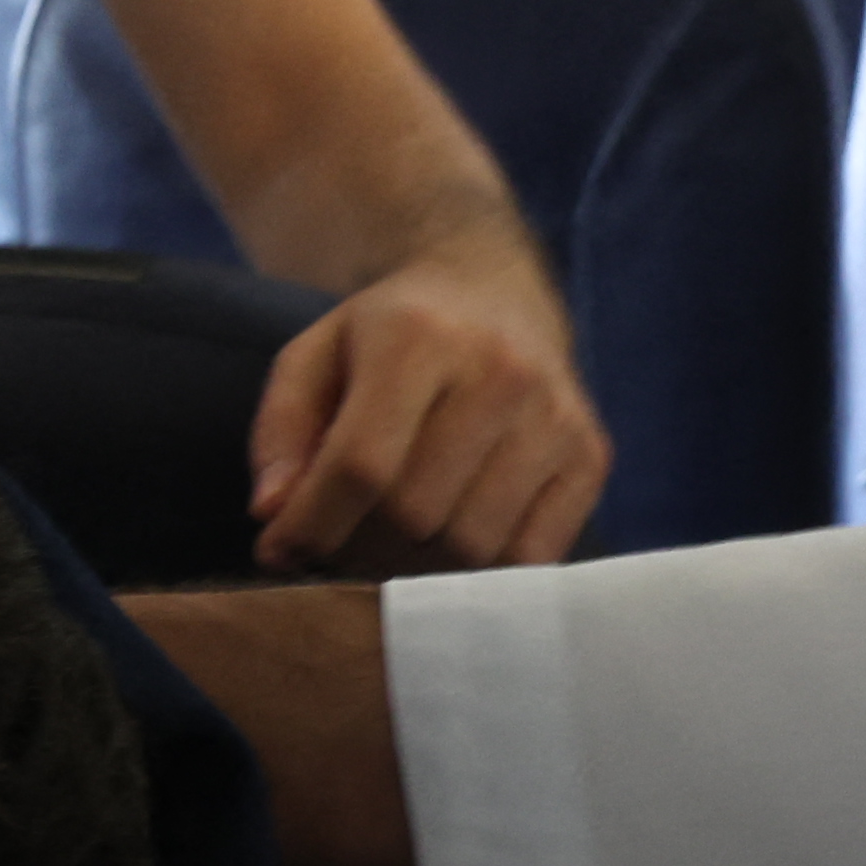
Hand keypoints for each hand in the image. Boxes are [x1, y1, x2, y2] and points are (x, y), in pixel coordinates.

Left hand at [245, 251, 605, 571]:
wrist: (493, 293)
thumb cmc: (388, 337)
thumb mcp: (313, 356)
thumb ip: (281, 433)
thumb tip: (274, 516)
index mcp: (418, 335)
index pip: (362, 465)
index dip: (313, 525)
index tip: (282, 551)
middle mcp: (500, 370)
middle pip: (417, 514)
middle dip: (361, 546)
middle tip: (340, 543)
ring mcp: (556, 415)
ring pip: (474, 546)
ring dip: (420, 566)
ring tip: (391, 541)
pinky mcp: (591, 454)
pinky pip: (533, 559)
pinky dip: (483, 572)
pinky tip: (451, 539)